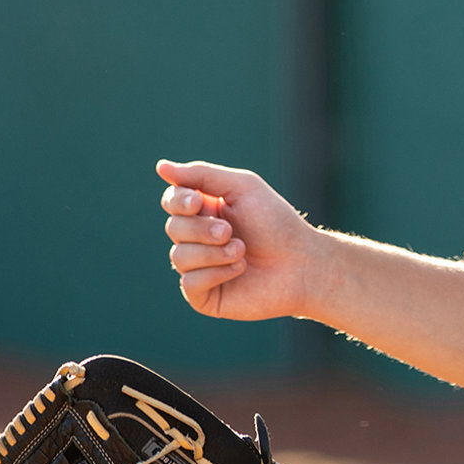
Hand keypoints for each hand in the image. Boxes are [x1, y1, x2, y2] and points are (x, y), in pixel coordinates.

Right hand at [156, 158, 327, 321]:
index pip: (172, 202)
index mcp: (204, 211)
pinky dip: (215, 273)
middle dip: (202, 229)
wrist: (302, 264)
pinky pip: (189, 282)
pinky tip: (239, 270)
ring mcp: (199, 269)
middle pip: (173, 228)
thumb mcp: (241, 187)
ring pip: (179, 256)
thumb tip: (160, 167)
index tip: (198, 202)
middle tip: (231, 231)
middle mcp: (198, 239)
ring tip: (242, 251)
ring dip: (213, 252)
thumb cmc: (276, 223)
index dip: (178, 201)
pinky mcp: (204, 296)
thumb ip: (201, 175)